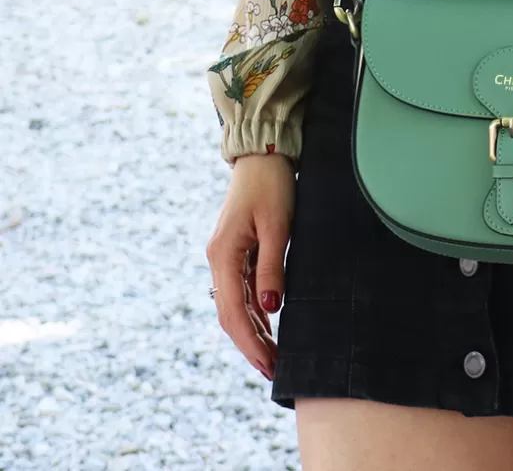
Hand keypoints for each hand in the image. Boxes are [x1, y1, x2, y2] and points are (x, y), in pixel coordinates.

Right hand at [206, 153, 295, 381]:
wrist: (263, 155)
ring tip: (273, 358)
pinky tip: (268, 327)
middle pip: (230, 314)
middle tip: (273, 371)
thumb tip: (270, 308)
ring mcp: (226, 257)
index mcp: (223, 255)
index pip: (233, 311)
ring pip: (235, 305)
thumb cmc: (272, 185)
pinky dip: (254, 311)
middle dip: (250, 345)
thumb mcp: (278, 225)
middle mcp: (218, 260)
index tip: (268, 365)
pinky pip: (242, 290)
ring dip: (252, 331)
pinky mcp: (236, 252)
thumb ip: (273, 266)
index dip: (250, 342)